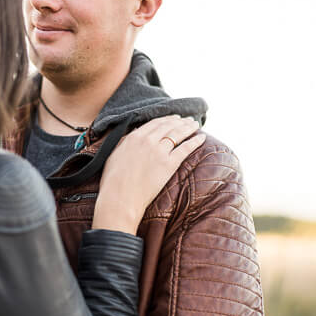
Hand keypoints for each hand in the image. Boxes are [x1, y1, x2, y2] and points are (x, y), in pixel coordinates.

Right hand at [92, 115, 205, 234]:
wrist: (120, 198)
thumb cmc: (113, 181)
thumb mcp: (114, 155)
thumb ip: (125, 143)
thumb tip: (133, 136)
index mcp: (134, 137)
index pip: (155, 123)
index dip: (167, 119)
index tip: (175, 118)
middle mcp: (148, 140)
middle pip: (169, 126)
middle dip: (180, 121)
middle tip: (188, 120)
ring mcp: (159, 151)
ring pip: (178, 134)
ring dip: (188, 127)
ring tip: (196, 124)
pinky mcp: (169, 164)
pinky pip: (185, 148)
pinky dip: (195, 141)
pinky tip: (202, 137)